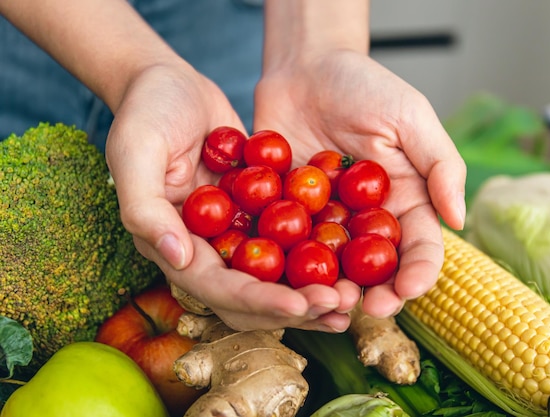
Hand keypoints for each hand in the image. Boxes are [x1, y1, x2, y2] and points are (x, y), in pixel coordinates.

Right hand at [105, 62, 359, 332]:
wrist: (169, 83)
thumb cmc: (145, 112)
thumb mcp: (135, 152)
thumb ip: (145, 208)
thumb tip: (178, 258)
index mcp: (172, 245)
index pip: (216, 287)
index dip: (256, 301)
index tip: (298, 306)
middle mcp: (204, 248)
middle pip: (251, 294)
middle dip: (294, 306)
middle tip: (338, 307)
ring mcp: (233, 231)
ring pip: (276, 275)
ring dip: (311, 290)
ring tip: (351, 298)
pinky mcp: (257, 212)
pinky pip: (289, 239)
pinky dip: (317, 251)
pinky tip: (351, 257)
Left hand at [253, 50, 466, 317]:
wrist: (306, 67)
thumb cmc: (365, 85)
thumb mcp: (411, 116)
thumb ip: (440, 164)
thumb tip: (460, 219)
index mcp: (405, 200)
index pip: (419, 246)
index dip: (418, 272)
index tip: (408, 290)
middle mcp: (367, 218)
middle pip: (376, 266)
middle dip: (375, 292)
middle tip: (365, 308)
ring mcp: (326, 218)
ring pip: (332, 264)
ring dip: (330, 287)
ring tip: (326, 301)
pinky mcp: (288, 212)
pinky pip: (287, 241)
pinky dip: (286, 262)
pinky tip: (282, 278)